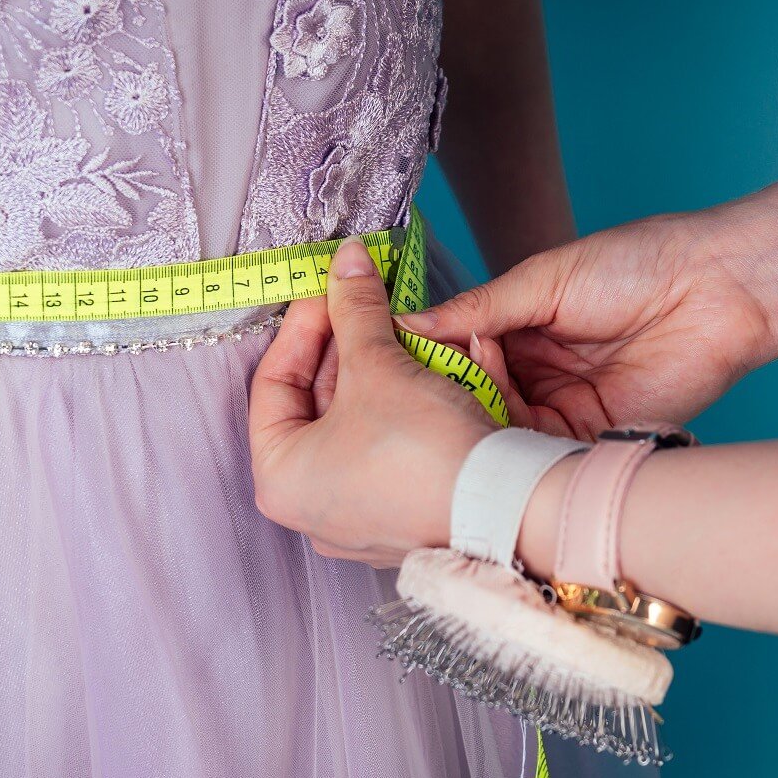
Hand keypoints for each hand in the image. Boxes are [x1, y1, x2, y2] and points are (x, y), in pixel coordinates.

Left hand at [249, 239, 500, 568]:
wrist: (506, 509)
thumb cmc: (424, 451)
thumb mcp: (379, 364)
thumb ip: (355, 307)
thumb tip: (346, 262)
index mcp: (279, 479)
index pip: (272, 383)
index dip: (302, 325)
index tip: (330, 289)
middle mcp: (308, 506)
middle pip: (314, 403)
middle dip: (343, 346)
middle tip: (363, 301)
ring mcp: (353, 516)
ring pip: (352, 422)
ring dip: (374, 370)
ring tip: (395, 330)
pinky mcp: (396, 514)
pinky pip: (383, 446)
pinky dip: (396, 404)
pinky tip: (418, 370)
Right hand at [398, 212, 776, 438]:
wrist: (718, 287)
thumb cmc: (637, 264)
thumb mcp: (541, 281)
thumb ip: (477, 309)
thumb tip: (407, 323)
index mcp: (520, 329)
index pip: (458, 352)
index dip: (430, 356)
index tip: (395, 355)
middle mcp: (536, 373)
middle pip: (472, 396)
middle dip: (448, 390)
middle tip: (427, 380)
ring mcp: (561, 407)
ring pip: (498, 426)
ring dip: (477, 411)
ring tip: (464, 389)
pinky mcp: (590, 436)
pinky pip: (537, 448)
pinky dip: (511, 439)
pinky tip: (492, 423)